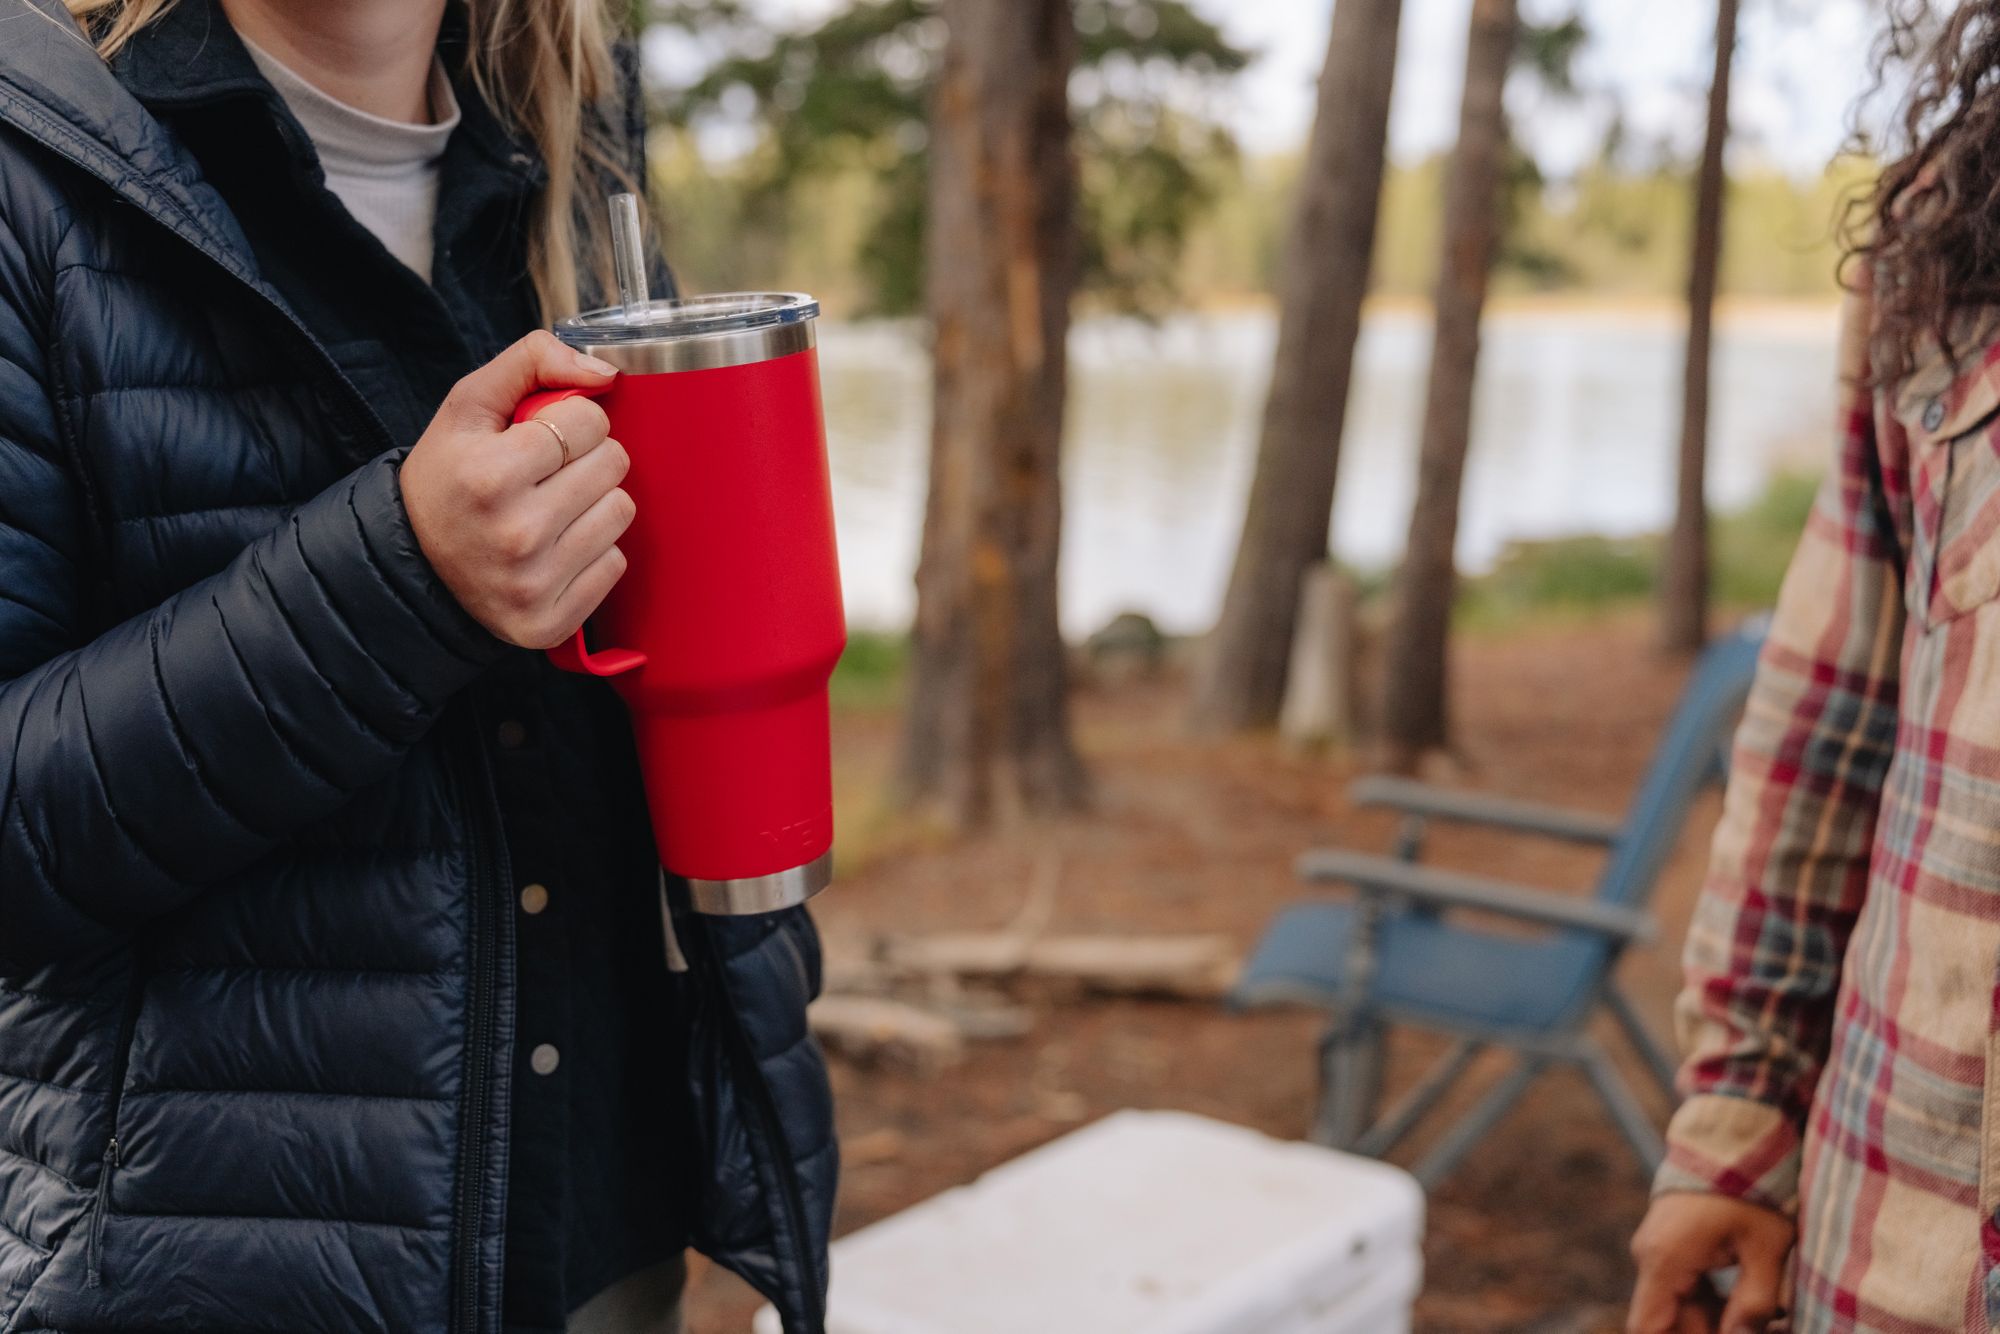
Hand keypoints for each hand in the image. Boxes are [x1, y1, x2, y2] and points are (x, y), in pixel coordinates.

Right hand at [400, 331, 633, 648]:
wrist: (413, 565)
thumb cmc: (448, 477)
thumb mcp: (468, 405)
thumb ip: (531, 361)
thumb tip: (605, 370)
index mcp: (490, 474)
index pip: (590, 421)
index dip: (571, 420)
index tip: (542, 436)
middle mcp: (516, 533)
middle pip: (614, 464)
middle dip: (587, 458)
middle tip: (548, 472)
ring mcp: (534, 583)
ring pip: (621, 512)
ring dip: (594, 503)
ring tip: (552, 508)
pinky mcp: (549, 622)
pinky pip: (615, 564)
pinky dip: (592, 552)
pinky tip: (554, 548)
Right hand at [1629, 1193, 1793, 1333]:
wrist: (1732, 1136)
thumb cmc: (1751, 1189)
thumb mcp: (1764, 1248)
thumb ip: (1753, 1303)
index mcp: (1666, 1259)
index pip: (1646, 1328)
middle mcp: (1652, 1256)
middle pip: (1668, 1321)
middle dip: (1710, 1333)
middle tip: (1758, 1330)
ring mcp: (1660, 1249)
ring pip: (1678, 1307)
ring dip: (1716, 1323)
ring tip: (1765, 1322)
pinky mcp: (1672, 1244)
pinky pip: (1685, 1288)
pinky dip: (1714, 1305)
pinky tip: (1754, 1307)